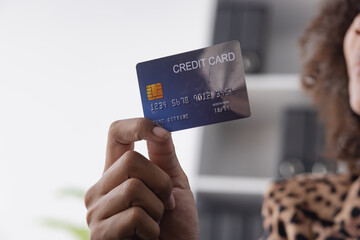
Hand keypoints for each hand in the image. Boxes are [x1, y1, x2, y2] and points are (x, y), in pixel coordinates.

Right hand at [84, 118, 198, 239]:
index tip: (160, 131)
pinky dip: (152, 229)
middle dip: (161, 182)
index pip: (115, 134)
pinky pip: (134, 216)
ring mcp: (96, 211)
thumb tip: (161, 128)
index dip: (137, 126)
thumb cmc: (174, 226)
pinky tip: (147, 237)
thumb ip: (164, 158)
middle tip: (166, 203)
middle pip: (131, 160)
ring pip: (134, 187)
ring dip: (158, 209)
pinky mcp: (100, 234)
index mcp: (116, 172)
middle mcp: (100, 188)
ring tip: (154, 222)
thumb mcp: (173, 185)